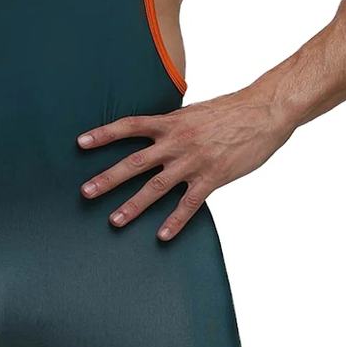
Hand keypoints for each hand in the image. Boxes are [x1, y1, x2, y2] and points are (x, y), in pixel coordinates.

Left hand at [77, 89, 293, 240]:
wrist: (264, 112)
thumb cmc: (230, 111)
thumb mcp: (193, 112)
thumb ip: (172, 125)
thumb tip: (152, 132)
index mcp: (170, 123)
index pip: (129, 126)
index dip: (104, 134)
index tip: (81, 143)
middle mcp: (177, 142)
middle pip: (134, 163)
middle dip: (108, 178)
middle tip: (85, 192)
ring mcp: (193, 162)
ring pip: (156, 187)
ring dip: (133, 205)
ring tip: (114, 220)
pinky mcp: (212, 178)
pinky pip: (189, 204)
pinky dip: (175, 221)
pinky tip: (161, 236)